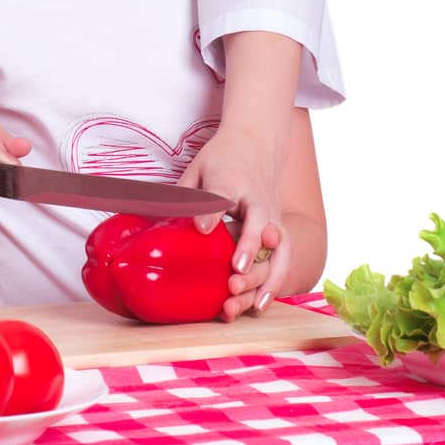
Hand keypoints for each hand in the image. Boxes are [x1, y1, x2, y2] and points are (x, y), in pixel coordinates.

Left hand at [176, 128, 289, 309]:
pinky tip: (262, 304)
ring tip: (253, 302)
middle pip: (257, 221)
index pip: (221, 194)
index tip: (202, 227)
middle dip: (248, 247)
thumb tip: (161, 222)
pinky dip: (277, 280)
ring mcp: (272, 212)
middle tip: (234, 271)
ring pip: (278, 245)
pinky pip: (284, 255)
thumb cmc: (223, 157)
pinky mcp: (280, 225)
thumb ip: (184, 195)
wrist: (259, 141)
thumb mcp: (198, 167)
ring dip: (267, 274)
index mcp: (230, 179)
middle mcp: (256, 197)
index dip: (212, 211)